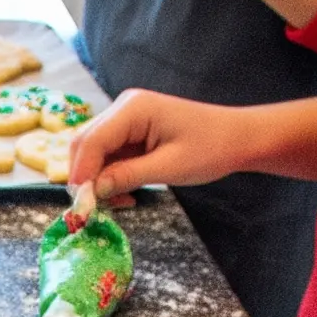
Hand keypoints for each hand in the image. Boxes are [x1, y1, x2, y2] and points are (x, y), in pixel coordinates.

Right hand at [67, 89, 251, 198]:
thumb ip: (127, 176)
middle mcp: (123, 108)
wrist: (237, 138)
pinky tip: (125, 194)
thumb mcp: (169, 167)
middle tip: (96, 209)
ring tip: (119, 202)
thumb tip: (93, 191)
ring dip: (99, 180)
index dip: (81, 173)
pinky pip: (109, 157)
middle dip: (87, 177)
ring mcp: (126, 119)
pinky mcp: (131, 133)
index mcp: (132, 108)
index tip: (80, 204)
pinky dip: (110, 177)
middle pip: (86, 144)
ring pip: (94, 153)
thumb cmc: (211, 148)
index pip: (91, 141)